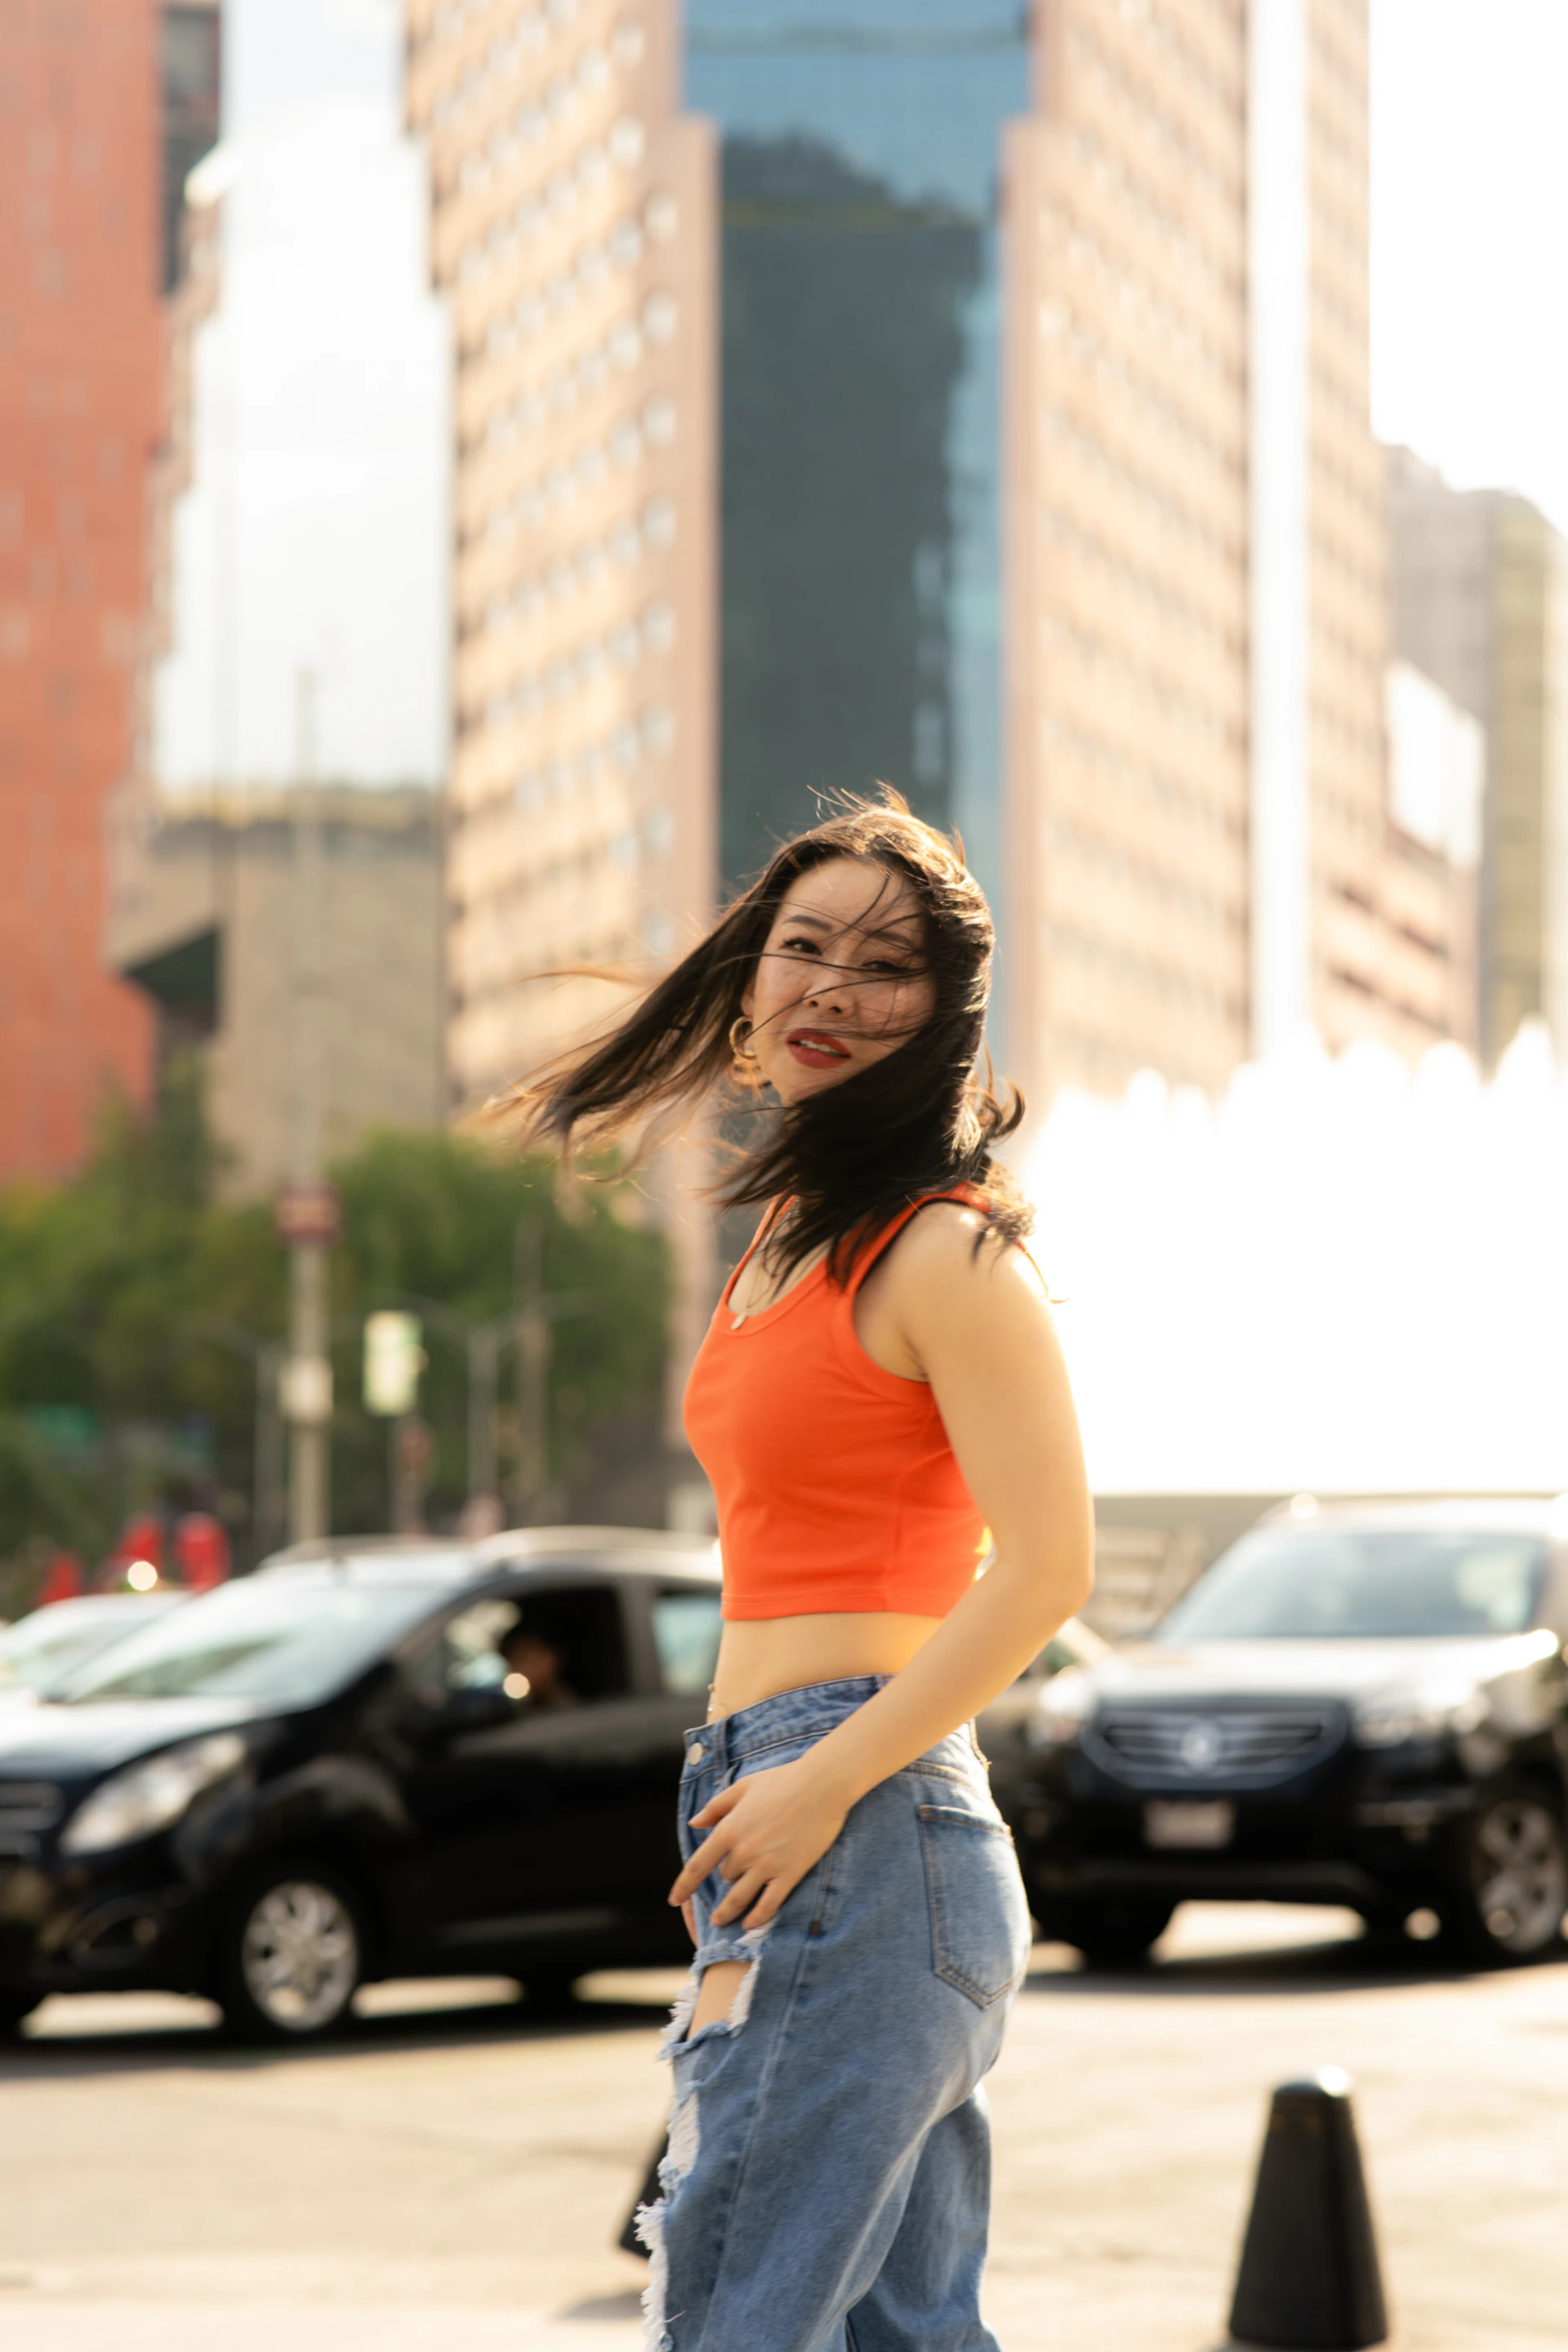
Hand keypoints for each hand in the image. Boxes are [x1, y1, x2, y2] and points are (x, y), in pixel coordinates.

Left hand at [668, 1754, 847, 1930]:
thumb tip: (694, 1824)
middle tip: (734, 1877)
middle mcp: (744, 1851)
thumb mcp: (743, 1787)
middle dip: (727, 1878)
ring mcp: (767, 1864)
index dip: (684, 1886)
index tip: (675, 1900)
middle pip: (726, 1878)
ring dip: (728, 1912)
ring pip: (740, 1898)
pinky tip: (750, 1924)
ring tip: (722, 1922)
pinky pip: (768, 1904)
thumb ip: (716, 1807)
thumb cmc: (782, 1780)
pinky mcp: (790, 1873)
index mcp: (729, 1829)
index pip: (698, 1866)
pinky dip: (757, 1917)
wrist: (821, 1785)